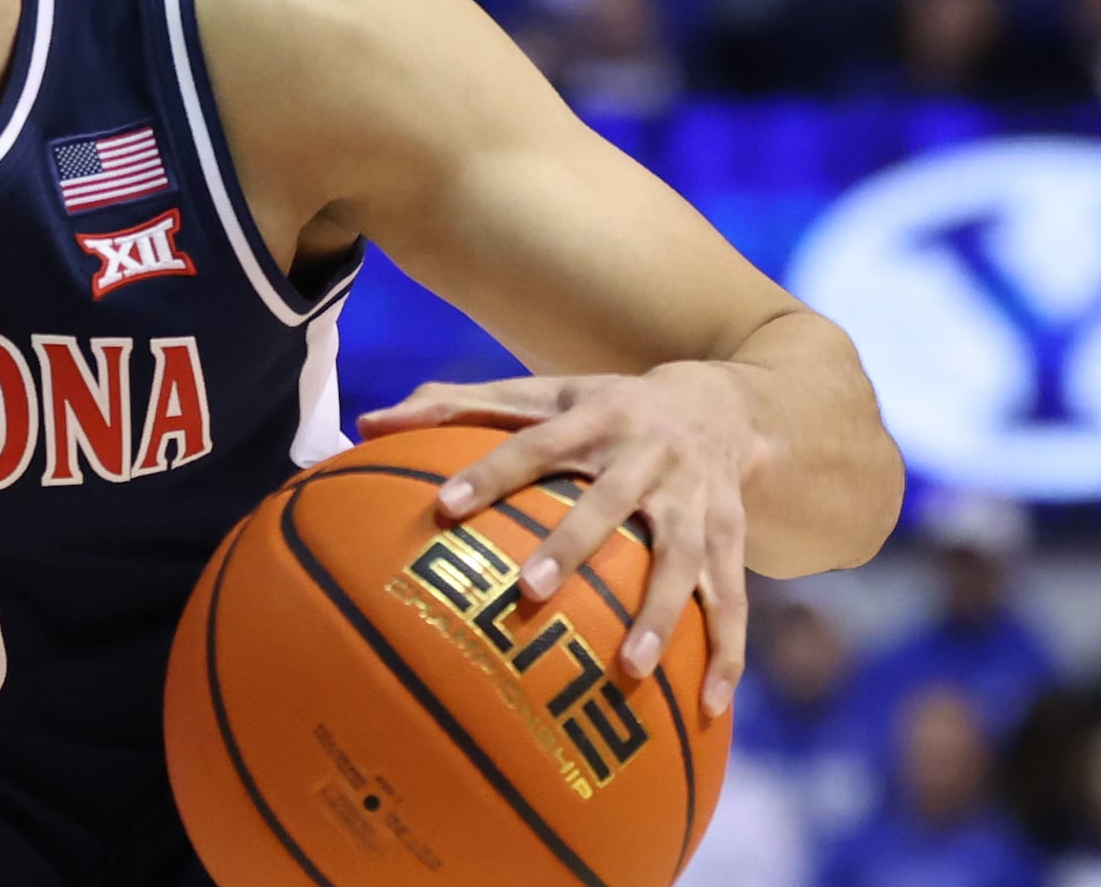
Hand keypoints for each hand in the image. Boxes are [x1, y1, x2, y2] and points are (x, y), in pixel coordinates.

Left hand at [361, 364, 761, 718]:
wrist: (726, 405)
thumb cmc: (606, 409)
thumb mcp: (542, 394)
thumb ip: (456, 406)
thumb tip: (367, 425)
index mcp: (593, 419)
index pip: (533, 445)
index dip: (489, 473)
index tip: (444, 509)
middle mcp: (648, 456)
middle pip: (610, 502)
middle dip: (575, 545)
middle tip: (532, 592)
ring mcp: (697, 501)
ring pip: (683, 559)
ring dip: (662, 614)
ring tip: (630, 671)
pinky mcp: (733, 537)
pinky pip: (733, 601)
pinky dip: (729, 654)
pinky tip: (711, 707)